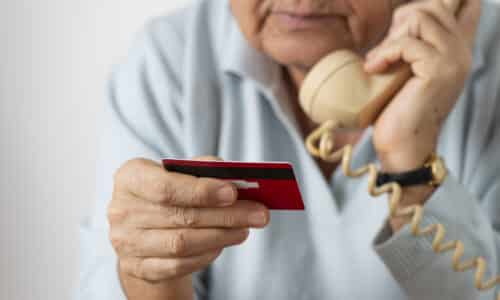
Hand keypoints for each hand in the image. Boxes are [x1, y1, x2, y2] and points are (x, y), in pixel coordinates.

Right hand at [108, 157, 269, 298]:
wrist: (144, 227)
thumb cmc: (169, 192)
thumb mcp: (180, 173)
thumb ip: (203, 169)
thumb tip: (236, 178)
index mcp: (130, 177)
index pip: (165, 187)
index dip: (201, 191)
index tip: (233, 192)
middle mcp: (121, 210)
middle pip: (181, 216)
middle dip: (226, 215)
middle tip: (259, 213)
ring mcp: (126, 242)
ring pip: (182, 243)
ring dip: (221, 236)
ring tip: (246, 228)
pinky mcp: (136, 267)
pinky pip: (178, 265)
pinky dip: (206, 254)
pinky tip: (223, 243)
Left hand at [364, 0, 479, 171]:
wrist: (402, 143)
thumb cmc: (398, 107)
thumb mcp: (407, 68)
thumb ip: (413, 43)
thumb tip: (403, 16)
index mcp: (456, 48)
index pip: (463, 5)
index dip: (440, 4)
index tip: (403, 26)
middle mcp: (461, 50)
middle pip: (430, 6)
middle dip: (400, 23)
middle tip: (384, 52)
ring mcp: (454, 59)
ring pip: (420, 17)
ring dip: (391, 37)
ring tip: (378, 62)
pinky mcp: (438, 70)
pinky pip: (407, 42)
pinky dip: (385, 52)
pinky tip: (374, 69)